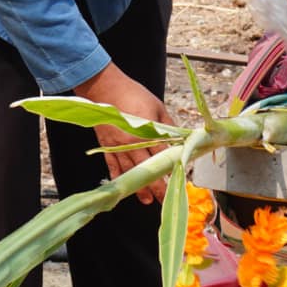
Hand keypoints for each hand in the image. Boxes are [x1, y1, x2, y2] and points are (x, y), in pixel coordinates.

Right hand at [74, 63, 170, 203]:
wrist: (105, 87)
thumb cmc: (132, 94)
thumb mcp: (157, 107)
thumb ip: (168, 125)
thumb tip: (181, 137)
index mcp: (146, 133)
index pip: (163, 156)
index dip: (171, 168)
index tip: (179, 177)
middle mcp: (131, 144)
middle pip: (146, 170)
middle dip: (157, 186)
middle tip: (164, 199)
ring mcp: (117, 147)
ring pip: (130, 173)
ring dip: (138, 188)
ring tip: (146, 200)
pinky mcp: (107, 146)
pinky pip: (113, 166)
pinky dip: (118, 177)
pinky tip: (124, 187)